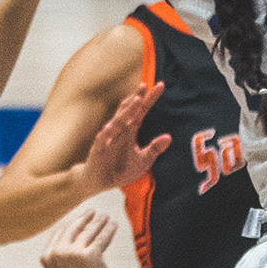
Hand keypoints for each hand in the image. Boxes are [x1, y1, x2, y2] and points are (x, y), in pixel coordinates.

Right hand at [39, 205, 117, 267]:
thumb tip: (53, 265)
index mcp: (47, 256)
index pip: (59, 232)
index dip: (70, 223)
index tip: (79, 218)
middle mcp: (58, 252)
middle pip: (73, 228)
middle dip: (84, 218)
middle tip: (93, 212)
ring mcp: (74, 252)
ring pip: (89, 231)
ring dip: (99, 222)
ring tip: (105, 218)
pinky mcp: (91, 255)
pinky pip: (101, 238)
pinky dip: (108, 230)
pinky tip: (113, 226)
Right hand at [75, 80, 169, 194]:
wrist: (97, 182)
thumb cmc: (119, 170)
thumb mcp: (142, 161)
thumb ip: (154, 149)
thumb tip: (169, 137)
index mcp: (130, 131)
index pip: (141, 112)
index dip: (149, 99)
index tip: (160, 85)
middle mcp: (119, 131)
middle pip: (129, 112)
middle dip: (137, 99)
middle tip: (145, 86)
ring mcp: (108, 139)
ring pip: (118, 122)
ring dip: (125, 112)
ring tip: (135, 101)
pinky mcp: (98, 150)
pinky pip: (102, 141)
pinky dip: (106, 134)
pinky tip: (109, 127)